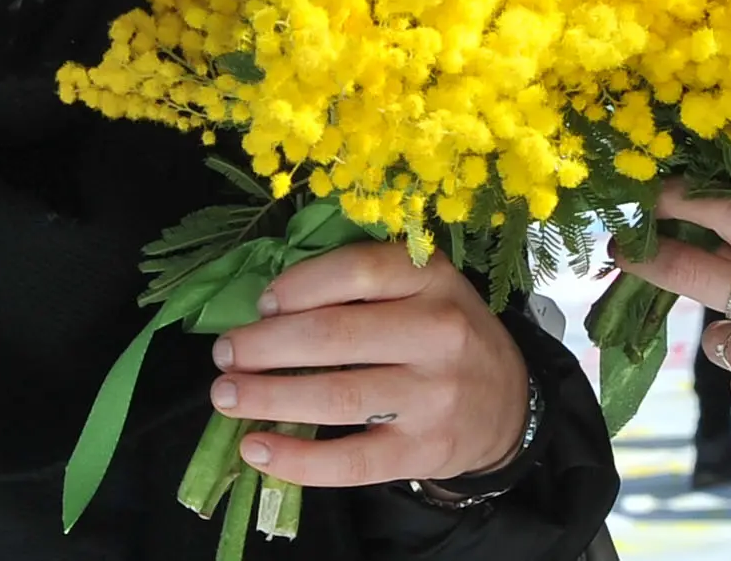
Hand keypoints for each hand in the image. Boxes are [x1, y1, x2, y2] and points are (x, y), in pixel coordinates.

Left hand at [212, 241, 529, 488]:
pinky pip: (350, 459)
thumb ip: (364, 285)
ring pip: (336, 396)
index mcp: (432, 279)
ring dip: (268, 397)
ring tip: (226, 396)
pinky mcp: (422, 450)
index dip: (299, 286)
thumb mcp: (424, 288)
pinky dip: (296, 458)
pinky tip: (256, 449)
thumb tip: (269, 307)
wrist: (506, 402)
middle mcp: (438, 332)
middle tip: (225, 353)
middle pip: (335, 335)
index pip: (356, 271)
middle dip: (265, 345)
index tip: (262, 303)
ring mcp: (433, 395)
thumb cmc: (444, 335)